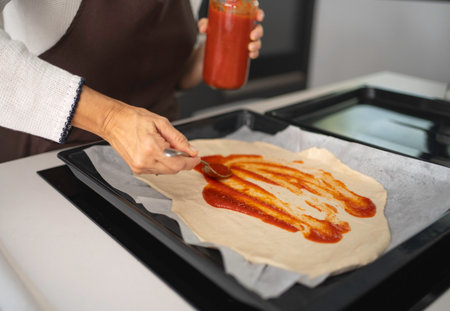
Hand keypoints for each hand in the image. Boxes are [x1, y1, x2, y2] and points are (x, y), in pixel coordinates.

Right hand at [72, 86, 199, 174]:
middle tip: (185, 150)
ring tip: (166, 146)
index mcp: (151, 148)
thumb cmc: (134, 119)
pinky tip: (159, 151)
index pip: (178, 163)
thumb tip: (191, 150)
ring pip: (166, 171)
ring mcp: (139, 167)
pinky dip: (163, 163)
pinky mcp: (136, 169)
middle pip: (174, 169)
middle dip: (183, 161)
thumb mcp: (161, 123)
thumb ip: (179, 139)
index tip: (197, 157)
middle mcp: (144, 161)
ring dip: (173, 162)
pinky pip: (157, 170)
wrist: (113, 122)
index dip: (191, 162)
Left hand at [198, 8, 264, 58]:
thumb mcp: (209, 27)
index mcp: (241, 20)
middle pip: (258, 29)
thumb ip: (204, 24)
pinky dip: (254, 54)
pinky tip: (251, 55)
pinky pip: (253, 53)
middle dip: (258, 32)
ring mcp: (246, 42)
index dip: (260, 14)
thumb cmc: (214, 33)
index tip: (259, 17)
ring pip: (257, 41)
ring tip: (250, 48)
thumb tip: (203, 28)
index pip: (254, 14)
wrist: (211, 49)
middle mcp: (246, 30)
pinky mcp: (244, 52)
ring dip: (257, 45)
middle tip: (252, 36)